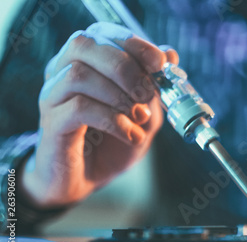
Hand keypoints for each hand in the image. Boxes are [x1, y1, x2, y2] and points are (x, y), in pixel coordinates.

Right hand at [20, 22, 178, 207]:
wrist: (86, 180)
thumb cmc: (113, 142)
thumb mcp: (145, 113)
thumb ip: (156, 86)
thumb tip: (170, 54)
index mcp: (85, 62)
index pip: (102, 33)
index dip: (134, 44)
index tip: (160, 63)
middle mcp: (62, 72)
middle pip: (85, 46)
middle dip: (126, 68)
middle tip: (148, 95)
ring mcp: (52, 96)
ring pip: (79, 75)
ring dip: (119, 96)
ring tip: (140, 118)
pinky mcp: (51, 123)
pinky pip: (79, 109)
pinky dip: (114, 121)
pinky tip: (131, 135)